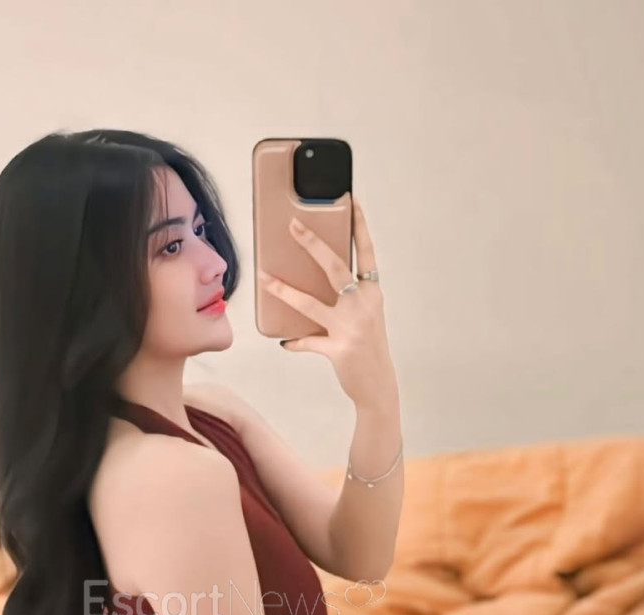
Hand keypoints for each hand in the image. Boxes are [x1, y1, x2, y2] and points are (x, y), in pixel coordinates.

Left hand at [258, 196, 397, 409]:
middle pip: (334, 267)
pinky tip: (284, 341)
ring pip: (310, 303)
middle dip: (311, 243)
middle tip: (292, 225)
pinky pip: (308, 342)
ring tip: (264, 278)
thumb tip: (311, 279)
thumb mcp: (365, 316)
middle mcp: (363, 305)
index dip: (360, 225)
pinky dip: (295, 342)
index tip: (351, 200)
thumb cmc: (369, 347)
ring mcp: (351, 327)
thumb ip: (347, 296)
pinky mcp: (338, 349)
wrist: (379, 385)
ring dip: (284, 290)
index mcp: (372, 292)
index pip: (366, 252)